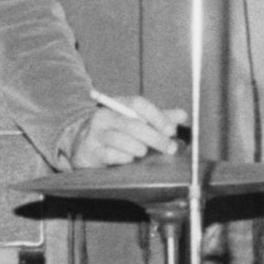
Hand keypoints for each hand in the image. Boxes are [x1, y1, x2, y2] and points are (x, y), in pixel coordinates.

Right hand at [71, 91, 185, 169]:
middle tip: (170, 148)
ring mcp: (94, 135)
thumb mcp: (136, 121)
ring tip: (144, 152)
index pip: (138, 104)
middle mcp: (104, 117)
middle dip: (154, 137)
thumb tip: (182, 116)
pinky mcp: (88, 153)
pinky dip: (122, 157)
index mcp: (117, 105)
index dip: (157, 116)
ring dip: (137, 147)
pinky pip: (108, 155)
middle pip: (131, 123)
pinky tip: (129, 159)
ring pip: (119, 139)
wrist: (81, 144)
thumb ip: (159, 118)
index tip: (171, 130)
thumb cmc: (114, 131)